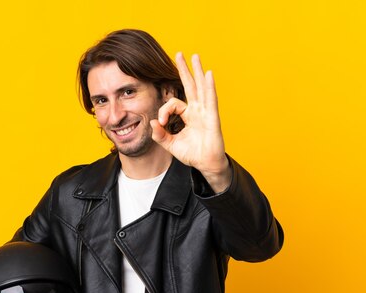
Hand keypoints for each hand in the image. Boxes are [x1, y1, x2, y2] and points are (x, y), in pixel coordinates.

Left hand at [151, 53, 231, 192]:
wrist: (205, 164)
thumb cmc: (192, 154)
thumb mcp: (171, 144)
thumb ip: (160, 135)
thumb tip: (152, 123)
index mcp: (189, 115)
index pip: (173, 104)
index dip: (165, 111)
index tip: (162, 123)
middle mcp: (198, 110)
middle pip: (190, 85)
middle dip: (184, 70)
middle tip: (179, 54)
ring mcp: (206, 112)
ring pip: (201, 88)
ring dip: (197, 71)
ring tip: (195, 56)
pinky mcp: (212, 118)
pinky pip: (211, 100)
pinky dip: (209, 87)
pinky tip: (209, 74)